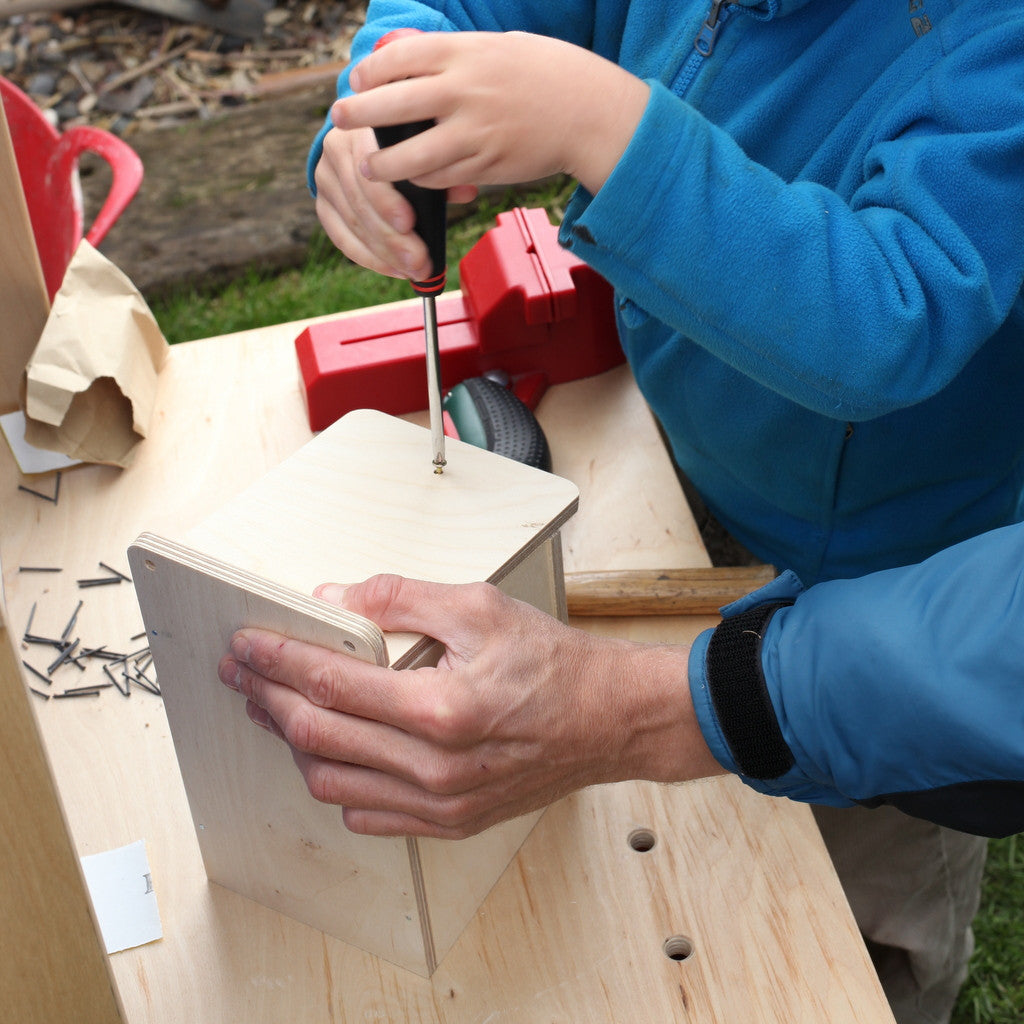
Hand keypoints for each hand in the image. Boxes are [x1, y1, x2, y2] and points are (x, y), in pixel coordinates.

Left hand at [218, 575, 720, 838]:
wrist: (609, 720)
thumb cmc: (554, 664)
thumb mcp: (479, 606)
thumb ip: (399, 598)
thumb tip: (336, 599)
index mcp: (441, 708)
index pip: (329, 683)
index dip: (277, 659)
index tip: (248, 644)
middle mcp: (435, 766)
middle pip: (317, 734)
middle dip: (267, 697)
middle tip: (244, 672)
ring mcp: (440, 803)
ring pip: (331, 782)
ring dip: (293, 741)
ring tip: (276, 707)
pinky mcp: (449, 821)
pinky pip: (367, 815)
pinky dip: (335, 782)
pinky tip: (329, 752)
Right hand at [314, 124, 476, 280]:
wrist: (371, 133)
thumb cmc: (407, 139)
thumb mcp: (426, 145)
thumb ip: (444, 167)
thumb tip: (467, 192)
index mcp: (360, 127)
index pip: (366, 169)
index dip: (386, 200)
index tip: (410, 224)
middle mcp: (335, 149)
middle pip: (360, 203)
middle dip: (392, 239)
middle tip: (420, 262)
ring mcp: (325, 178)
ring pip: (353, 224)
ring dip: (385, 254)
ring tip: (414, 271)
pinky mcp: (323, 203)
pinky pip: (342, 238)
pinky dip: (370, 258)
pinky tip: (394, 270)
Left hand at [332, 31, 649, 197]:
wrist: (589, 112)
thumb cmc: (546, 74)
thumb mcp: (497, 47)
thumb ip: (451, 54)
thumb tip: (402, 53)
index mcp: (466, 54)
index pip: (401, 60)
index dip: (370, 72)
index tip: (356, 79)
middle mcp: (466, 92)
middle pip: (395, 106)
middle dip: (359, 114)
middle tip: (339, 119)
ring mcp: (475, 132)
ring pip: (413, 154)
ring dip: (383, 164)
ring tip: (369, 167)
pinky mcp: (486, 164)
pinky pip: (441, 176)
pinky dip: (421, 179)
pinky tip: (412, 178)